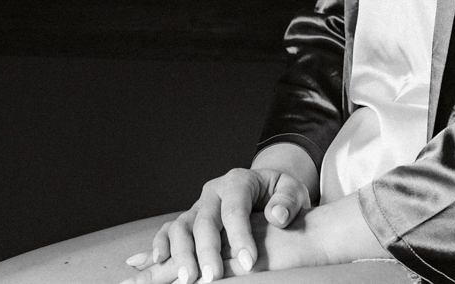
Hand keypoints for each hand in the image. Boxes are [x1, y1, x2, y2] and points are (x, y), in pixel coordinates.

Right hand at [124, 160, 313, 283]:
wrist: (267, 192)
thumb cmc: (280, 196)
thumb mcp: (293, 191)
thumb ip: (288, 201)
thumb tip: (277, 216)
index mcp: (238, 181)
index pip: (235, 207)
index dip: (240, 235)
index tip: (249, 263)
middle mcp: (213, 193)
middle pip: (204, 219)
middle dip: (207, 250)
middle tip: (213, 277)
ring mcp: (198, 207)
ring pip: (181, 226)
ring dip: (182, 253)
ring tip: (188, 279)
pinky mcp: (189, 221)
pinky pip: (169, 230)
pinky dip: (161, 244)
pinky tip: (161, 262)